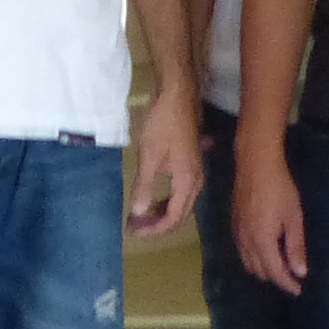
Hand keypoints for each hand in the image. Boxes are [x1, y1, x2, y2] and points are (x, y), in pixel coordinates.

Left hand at [126, 84, 199, 241]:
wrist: (176, 95)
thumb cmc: (162, 124)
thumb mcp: (149, 157)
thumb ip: (144, 187)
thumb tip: (138, 214)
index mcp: (187, 182)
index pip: (173, 218)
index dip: (154, 230)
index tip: (133, 233)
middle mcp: (196, 181)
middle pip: (179, 215)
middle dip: (156, 225)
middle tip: (133, 228)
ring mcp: (194, 172)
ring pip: (180, 203)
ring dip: (160, 213)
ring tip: (139, 217)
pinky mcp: (190, 164)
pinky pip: (179, 192)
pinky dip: (165, 200)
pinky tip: (151, 199)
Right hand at [232, 132, 304, 293]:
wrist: (256, 164)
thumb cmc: (280, 189)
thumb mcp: (294, 217)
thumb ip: (295, 246)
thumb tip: (300, 272)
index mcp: (262, 241)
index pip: (275, 272)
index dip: (287, 284)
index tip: (298, 290)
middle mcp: (246, 242)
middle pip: (260, 271)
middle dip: (276, 278)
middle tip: (293, 277)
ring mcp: (237, 234)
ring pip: (249, 264)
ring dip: (264, 270)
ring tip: (281, 268)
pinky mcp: (234, 226)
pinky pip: (242, 253)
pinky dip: (254, 260)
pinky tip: (265, 253)